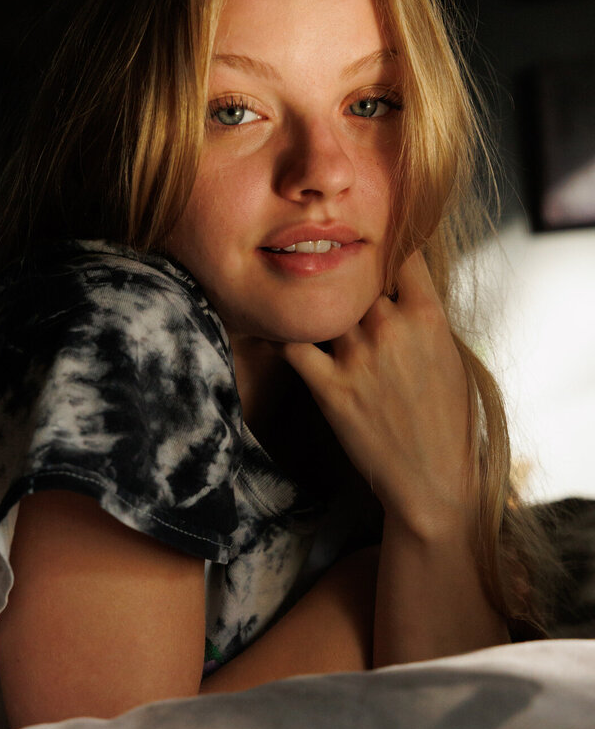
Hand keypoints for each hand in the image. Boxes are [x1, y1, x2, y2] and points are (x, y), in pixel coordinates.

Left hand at [280, 251, 475, 538]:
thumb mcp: (449, 355)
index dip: (385, 248)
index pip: (402, 254)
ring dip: (318, 306)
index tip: (373, 249)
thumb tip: (392, 286)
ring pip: (324, 307)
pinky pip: (294, 345)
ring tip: (306, 301)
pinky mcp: (329, 388)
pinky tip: (278, 329)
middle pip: (357, 278)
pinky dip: (283, 335)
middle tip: (336, 279)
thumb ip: (421, 316)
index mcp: (428, 317)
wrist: (433, 480)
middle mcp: (391, 329)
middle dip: (349, 279)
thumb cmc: (450, 420)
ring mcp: (357, 358)